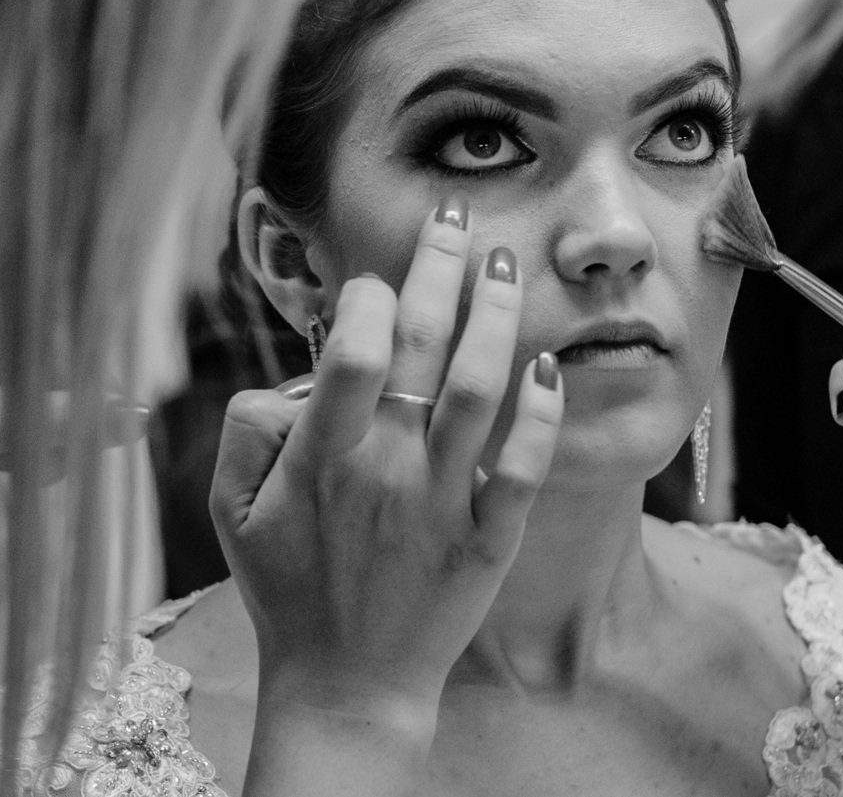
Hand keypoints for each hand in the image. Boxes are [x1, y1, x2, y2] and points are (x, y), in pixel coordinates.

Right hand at [210, 203, 562, 738]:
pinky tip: (550, 367)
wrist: (347, 685)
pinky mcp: (487, 539)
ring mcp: (442, 503)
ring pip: (479, 390)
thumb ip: (249, 430)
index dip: (370, 297)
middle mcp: (387, 470)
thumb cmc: (288, 592)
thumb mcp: (231, 514)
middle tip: (459, 218)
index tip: (378, 279)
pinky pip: (524, 468)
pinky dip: (542, 416)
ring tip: (505, 264)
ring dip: (495, 318)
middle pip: (424, 347)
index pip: (355, 349)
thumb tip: (297, 376)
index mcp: (322, 458)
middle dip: (442, 269)